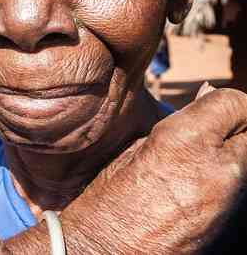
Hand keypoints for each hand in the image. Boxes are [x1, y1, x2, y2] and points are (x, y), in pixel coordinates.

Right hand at [53, 85, 246, 253]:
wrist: (105, 253)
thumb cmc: (108, 201)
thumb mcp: (135, 151)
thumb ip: (180, 127)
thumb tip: (206, 99)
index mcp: (185, 141)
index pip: (235, 102)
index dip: (222, 102)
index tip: (209, 106)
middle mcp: (217, 169)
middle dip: (235, 126)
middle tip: (210, 133)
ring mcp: (229, 201)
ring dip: (233, 153)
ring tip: (200, 163)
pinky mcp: (230, 225)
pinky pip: (240, 187)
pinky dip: (229, 178)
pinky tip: (199, 186)